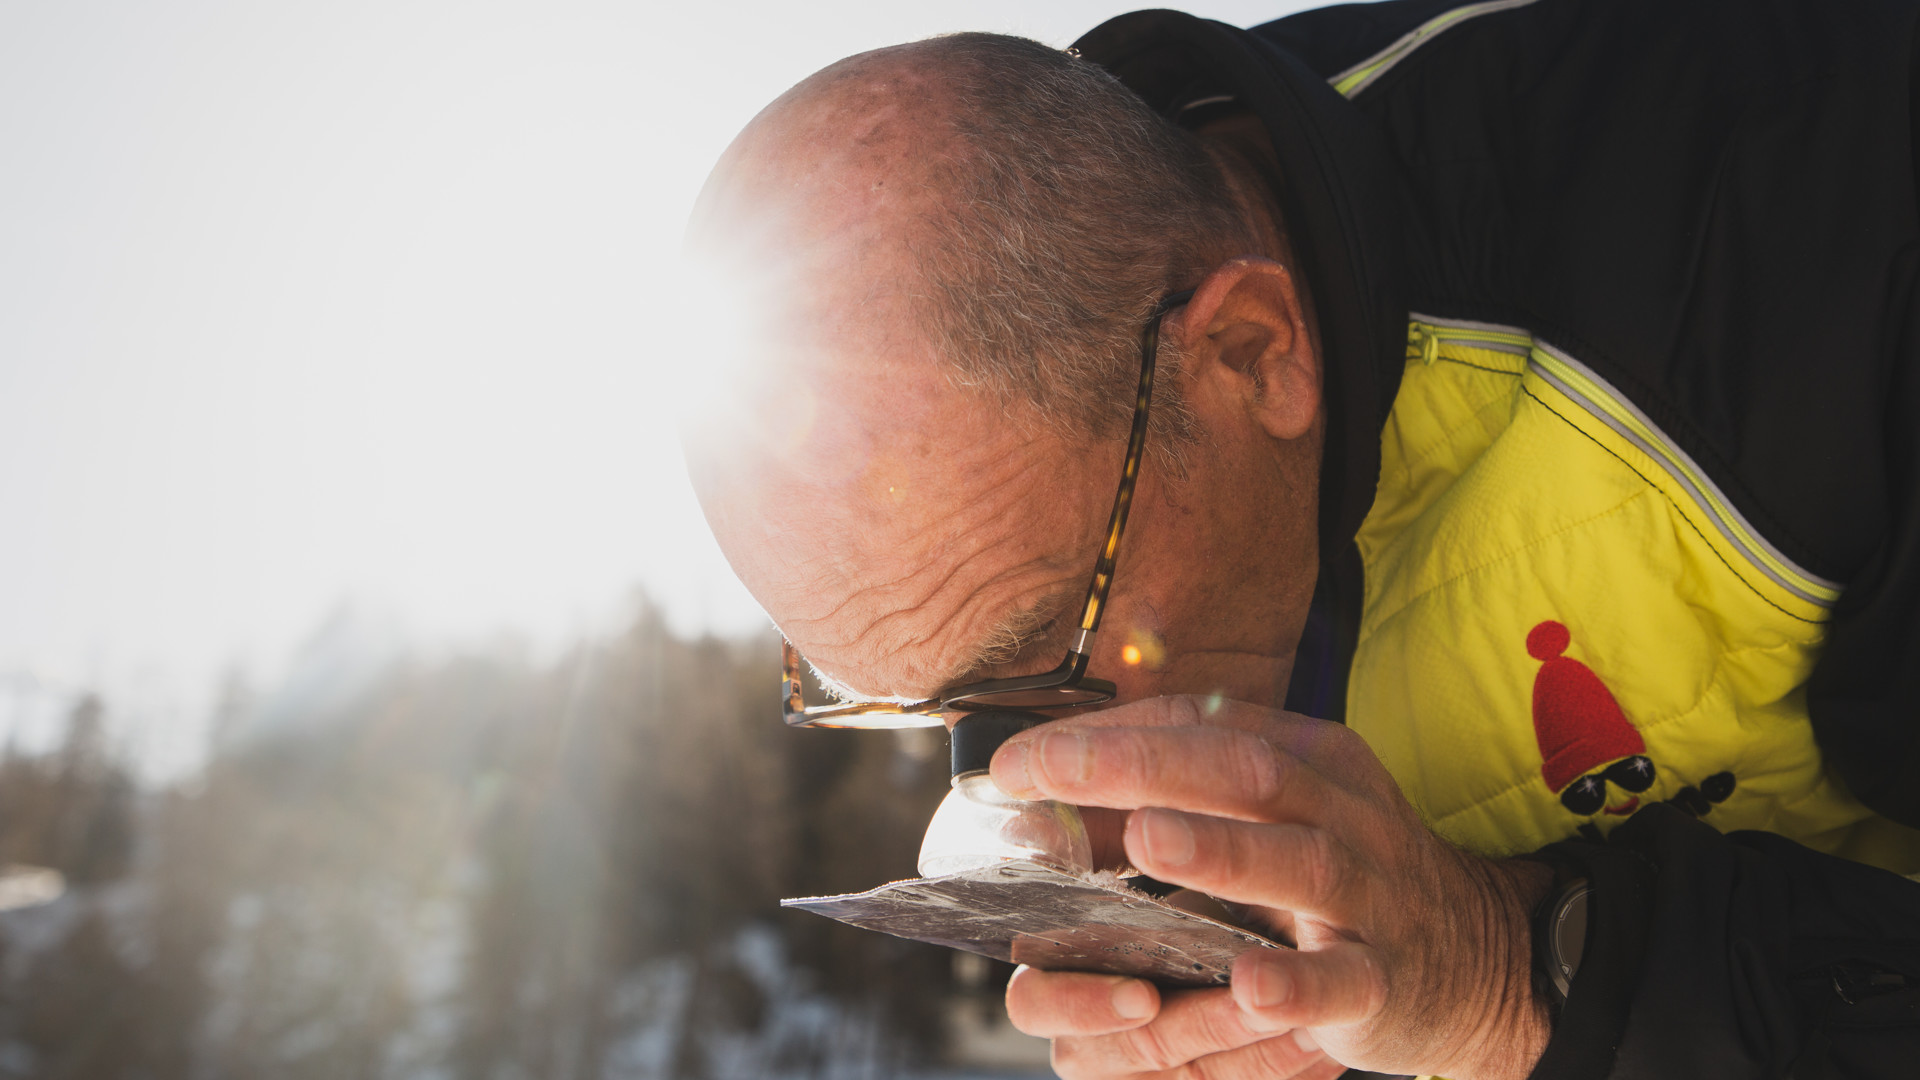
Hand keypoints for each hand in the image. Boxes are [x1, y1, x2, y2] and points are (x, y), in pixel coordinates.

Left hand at [990, 696, 1553, 1079]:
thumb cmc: (1349, 873)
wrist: (1484, 956)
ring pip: (1297, 863)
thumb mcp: (1284, 811)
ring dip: (1219, 851)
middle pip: (1242, 772)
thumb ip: (1185, 792)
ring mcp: (1367, 895)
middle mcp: (1338, 812)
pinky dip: (1296, 982)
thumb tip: (1054, 791)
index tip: (1016, 756)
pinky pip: (1340, 979)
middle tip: (1047, 768)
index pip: (1198, 724)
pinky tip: (1249, 984)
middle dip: (1139, 764)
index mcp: (1305, 759)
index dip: (1106, 733)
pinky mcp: (1384, 981)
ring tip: (1146, 838)